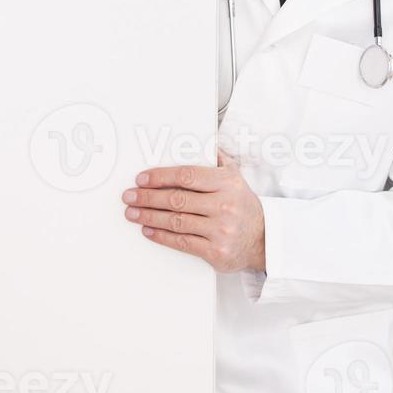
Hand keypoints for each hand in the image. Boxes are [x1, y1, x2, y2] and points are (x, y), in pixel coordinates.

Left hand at [121, 148, 265, 273]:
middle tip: (129, 196)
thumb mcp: (236, 176)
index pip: (187, 175)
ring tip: (132, 213)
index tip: (143, 178)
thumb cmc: (244, 205)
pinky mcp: (215, 251)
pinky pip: (182, 242)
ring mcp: (220, 229)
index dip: (161, 176)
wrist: (263, 238)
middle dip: (148, 197)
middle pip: (177, 199)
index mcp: (226, 183)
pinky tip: (148, 229)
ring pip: (176, 221)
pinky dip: (161, 236)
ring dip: (149, 216)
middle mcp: (224, 205)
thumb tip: (203, 141)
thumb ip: (218, 159)